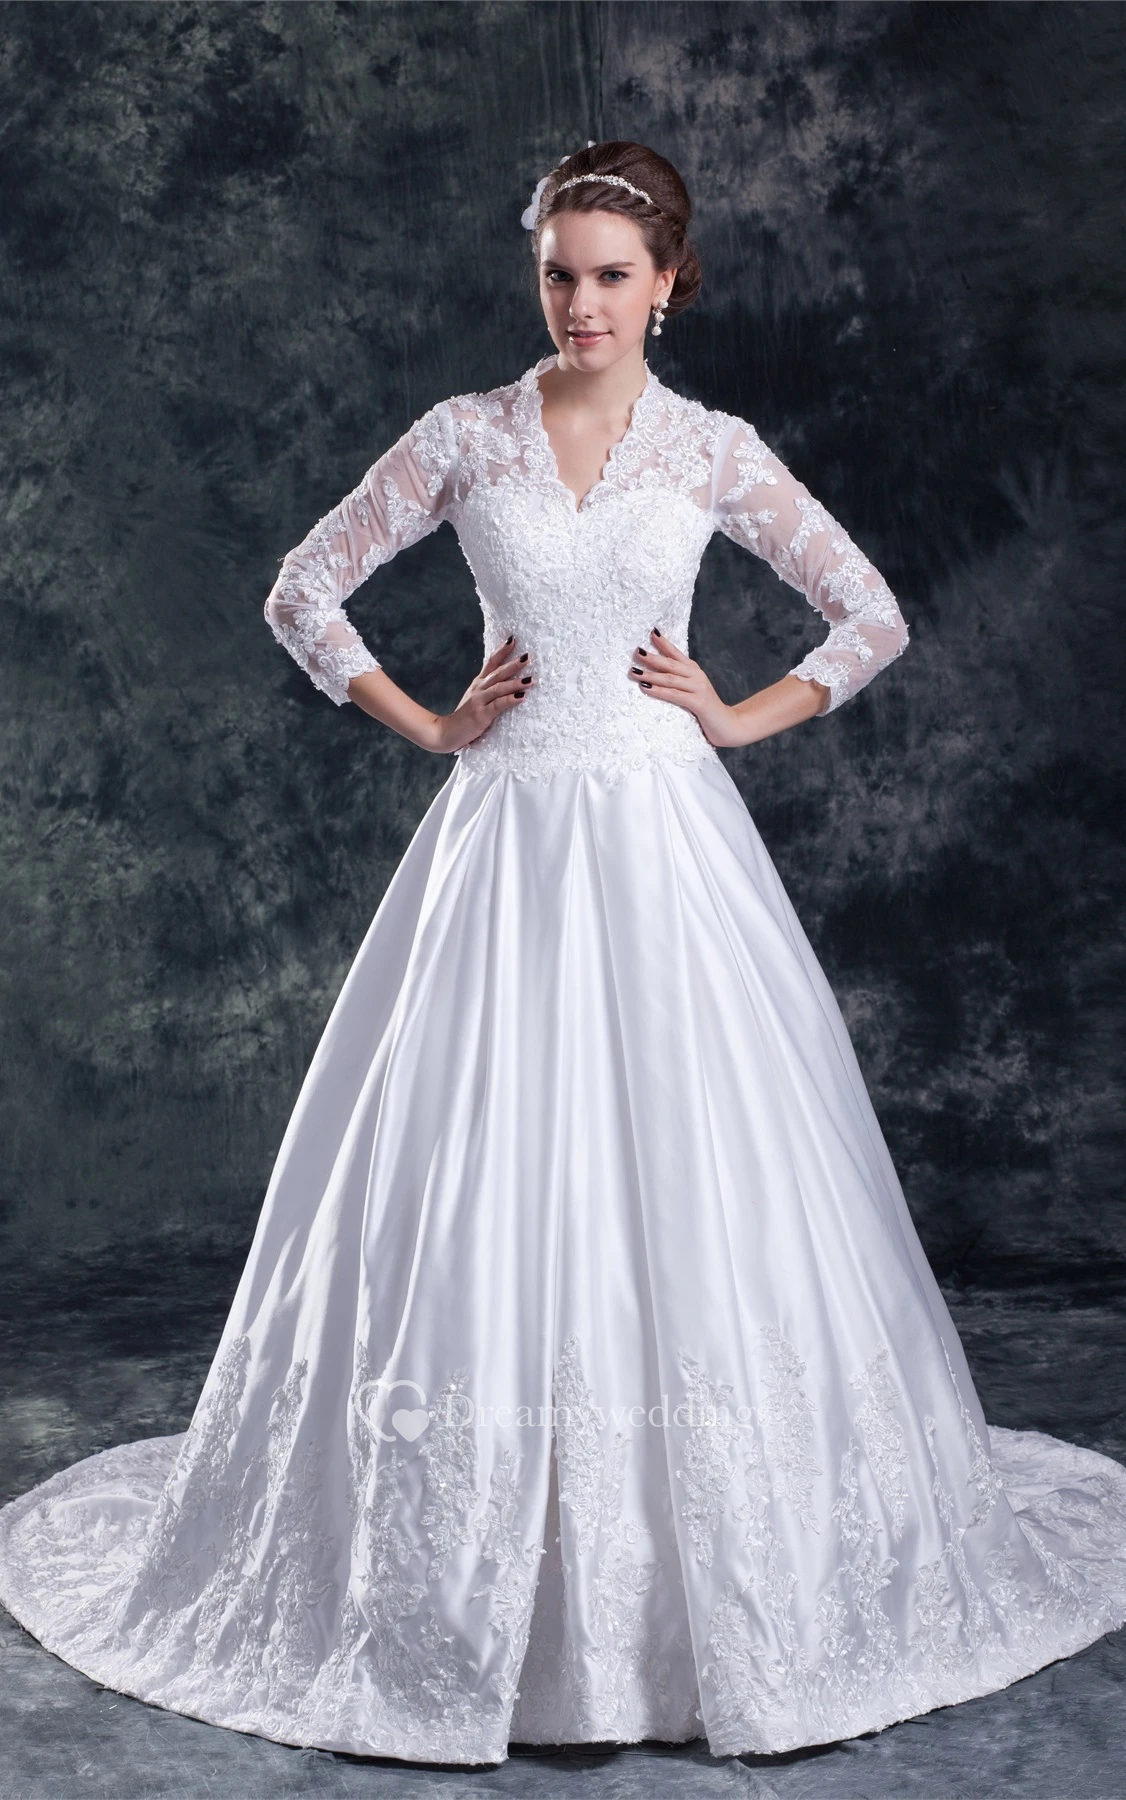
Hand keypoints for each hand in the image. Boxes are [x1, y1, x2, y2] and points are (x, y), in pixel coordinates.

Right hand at [430, 637, 533, 752]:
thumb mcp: (476, 699)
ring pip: (499, 688)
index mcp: (478, 684)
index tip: (513, 639)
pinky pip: (498, 705)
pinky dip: (510, 700)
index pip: (491, 663)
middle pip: (498, 673)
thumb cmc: (465, 718)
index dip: (502, 651)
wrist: (445, 732)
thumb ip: (489, 691)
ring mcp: (479, 701)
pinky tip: (522, 697)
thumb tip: (509, 684)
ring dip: (516, 683)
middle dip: (513, 664)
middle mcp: (479, 689)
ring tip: (531, 679)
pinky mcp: (481, 715)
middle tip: (528, 656)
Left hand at [627, 629, 743, 746]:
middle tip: (636, 652)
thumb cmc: (707, 710)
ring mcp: (699, 688)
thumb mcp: (693, 691)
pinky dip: (658, 691)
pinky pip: (674, 695)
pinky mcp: (699, 703)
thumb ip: (680, 682)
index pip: (677, 654)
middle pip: (671, 664)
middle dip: (652, 657)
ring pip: (670, 679)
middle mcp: (697, 676)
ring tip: (633, 671)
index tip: (652, 632)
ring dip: (650, 674)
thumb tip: (657, 675)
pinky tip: (646, 687)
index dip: (664, 643)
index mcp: (695, 671)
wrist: (729, 725)